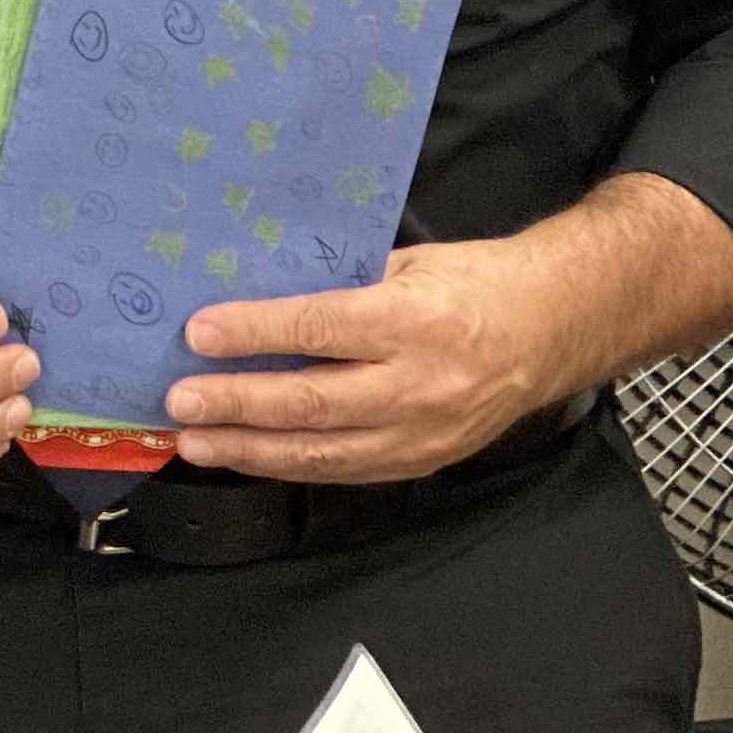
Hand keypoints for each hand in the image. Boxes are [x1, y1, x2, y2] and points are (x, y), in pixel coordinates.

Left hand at [165, 239, 581, 482]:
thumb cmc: (473, 283)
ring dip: (251, 449)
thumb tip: (252, 291)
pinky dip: (291, 464)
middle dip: (236, 404)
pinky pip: (346, 470)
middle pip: (312, 401)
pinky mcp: (425, 460)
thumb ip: (338, 283)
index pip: (319, 328)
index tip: (197, 333)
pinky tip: (249, 457)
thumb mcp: (407, 263)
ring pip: (324, 449)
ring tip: (195, 442)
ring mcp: (425, 432)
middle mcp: (421, 383)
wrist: (554, 328)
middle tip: (179, 402)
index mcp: (415, 320)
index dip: (254, 332)